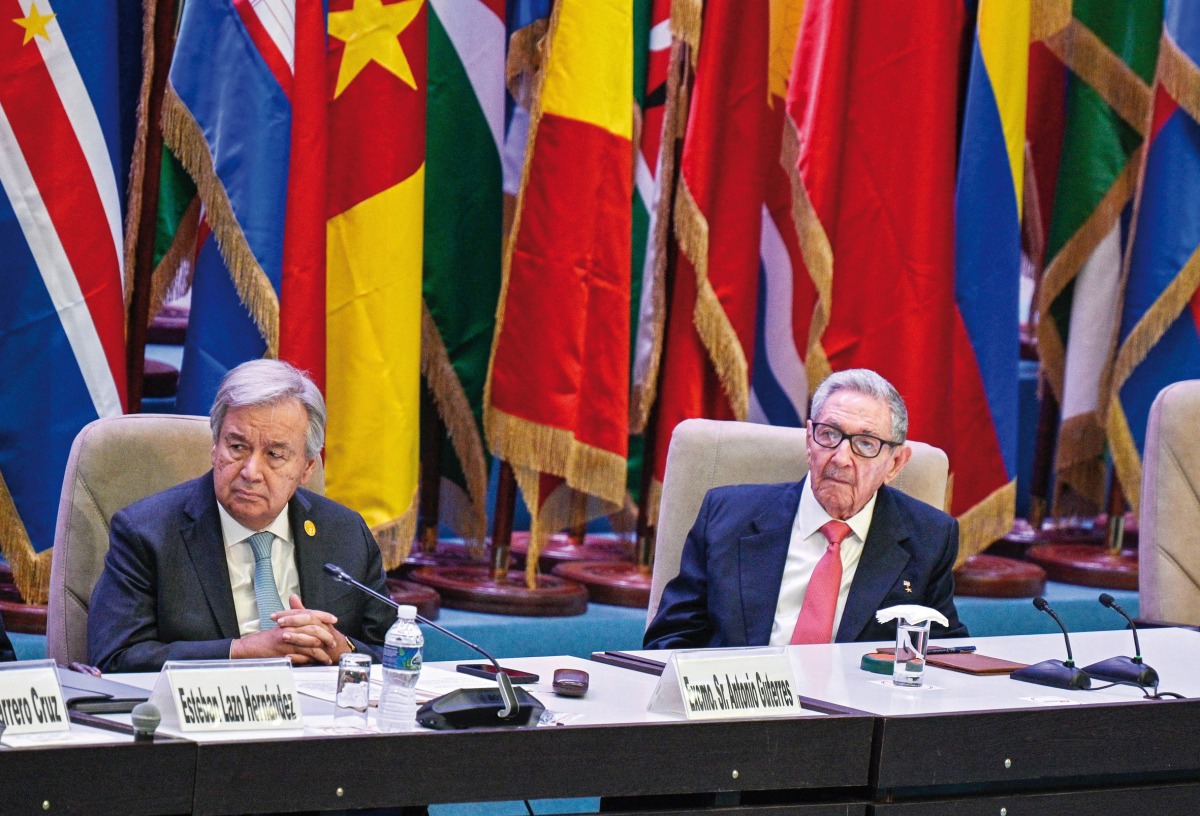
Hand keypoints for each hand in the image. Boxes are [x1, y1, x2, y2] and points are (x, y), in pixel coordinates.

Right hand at [230, 596, 347, 663]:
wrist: (250, 648)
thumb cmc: (266, 639)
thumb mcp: (280, 627)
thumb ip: (294, 621)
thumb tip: (307, 620)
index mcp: (289, 619)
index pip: (310, 613)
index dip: (323, 615)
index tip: (333, 619)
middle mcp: (289, 627)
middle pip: (314, 627)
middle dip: (326, 634)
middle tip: (334, 641)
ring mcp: (288, 638)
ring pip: (311, 641)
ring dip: (323, 649)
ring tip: (329, 655)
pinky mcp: (286, 651)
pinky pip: (305, 653)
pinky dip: (315, 658)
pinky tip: (320, 661)